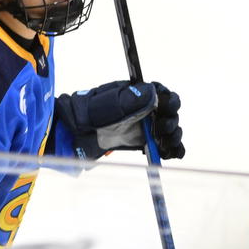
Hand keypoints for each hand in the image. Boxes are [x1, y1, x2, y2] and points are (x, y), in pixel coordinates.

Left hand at [55, 80, 183, 159]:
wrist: (76, 133)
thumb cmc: (88, 113)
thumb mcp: (106, 104)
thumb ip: (128, 100)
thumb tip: (152, 94)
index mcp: (140, 94)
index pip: (164, 94)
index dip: (169, 102)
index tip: (166, 110)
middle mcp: (146, 109)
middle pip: (170, 114)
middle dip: (171, 122)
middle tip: (162, 130)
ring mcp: (146, 126)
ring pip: (169, 130)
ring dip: (173, 137)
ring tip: (165, 144)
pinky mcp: (144, 142)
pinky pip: (164, 146)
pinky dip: (172, 150)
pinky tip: (171, 154)